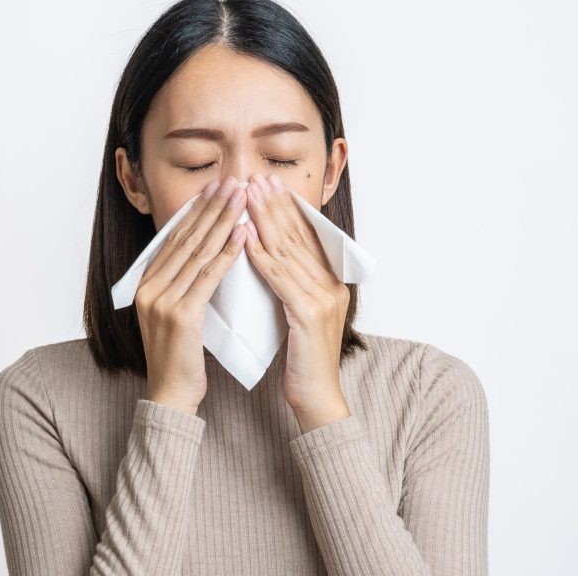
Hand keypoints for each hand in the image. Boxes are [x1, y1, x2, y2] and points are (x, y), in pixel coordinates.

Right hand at [134, 175, 247, 414]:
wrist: (171, 395)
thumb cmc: (179, 358)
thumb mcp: (174, 314)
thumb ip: (182, 285)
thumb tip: (201, 254)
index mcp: (146, 284)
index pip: (174, 238)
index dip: (196, 211)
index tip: (216, 189)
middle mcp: (150, 287)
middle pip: (186, 238)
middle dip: (211, 207)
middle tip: (232, 181)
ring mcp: (162, 300)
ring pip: (198, 252)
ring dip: (223, 221)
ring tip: (242, 197)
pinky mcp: (180, 315)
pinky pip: (209, 276)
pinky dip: (228, 252)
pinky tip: (243, 235)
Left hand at [241, 173, 350, 431]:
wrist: (316, 398)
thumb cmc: (303, 361)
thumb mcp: (298, 314)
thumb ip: (290, 285)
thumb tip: (268, 256)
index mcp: (331, 283)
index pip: (307, 236)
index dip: (287, 208)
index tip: (266, 185)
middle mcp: (332, 285)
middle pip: (299, 236)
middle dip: (275, 204)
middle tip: (254, 178)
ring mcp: (323, 297)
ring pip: (289, 249)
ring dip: (265, 220)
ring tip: (245, 196)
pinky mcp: (309, 313)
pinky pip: (281, 276)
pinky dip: (261, 254)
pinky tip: (245, 237)